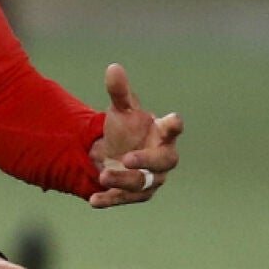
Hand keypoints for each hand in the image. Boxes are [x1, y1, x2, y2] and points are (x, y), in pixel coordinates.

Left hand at [88, 63, 183, 209]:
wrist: (115, 155)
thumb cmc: (126, 129)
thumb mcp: (120, 110)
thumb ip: (119, 92)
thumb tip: (113, 68)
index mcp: (162, 133)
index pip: (174, 127)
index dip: (174, 124)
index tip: (173, 119)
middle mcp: (162, 157)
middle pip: (164, 161)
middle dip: (146, 160)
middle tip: (127, 158)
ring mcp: (152, 178)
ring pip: (143, 183)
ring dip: (123, 180)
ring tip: (102, 175)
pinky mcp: (137, 194)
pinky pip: (125, 198)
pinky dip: (109, 199)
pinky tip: (93, 200)